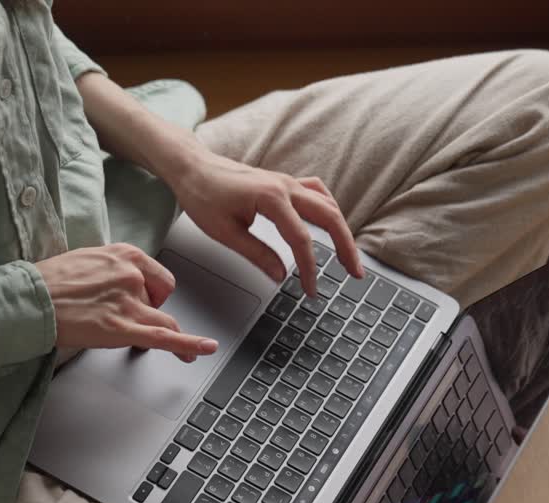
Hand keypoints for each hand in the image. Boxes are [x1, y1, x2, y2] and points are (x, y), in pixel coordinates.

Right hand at [35, 244, 217, 361]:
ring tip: (181, 349)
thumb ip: (112, 269)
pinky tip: (202, 350)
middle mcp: (131, 275)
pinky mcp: (121, 328)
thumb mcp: (88, 260)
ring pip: (164, 320)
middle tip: (129, 318)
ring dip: (169, 334)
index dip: (152, 292)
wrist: (29, 299)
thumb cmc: (50, 282)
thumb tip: (121, 284)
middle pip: (161, 297)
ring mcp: (128, 301)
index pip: (157, 275)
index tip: (146, 300)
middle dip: (152, 310)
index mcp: (125, 255)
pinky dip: (189, 345)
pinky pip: (164, 337)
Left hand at [170, 147, 364, 295]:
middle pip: (329, 216)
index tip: (312, 289)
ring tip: (348, 255)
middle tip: (355, 273)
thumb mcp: (225, 232)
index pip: (301, 239)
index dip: (310, 268)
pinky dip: (329, 210)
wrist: (193, 167)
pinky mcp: (284, 183)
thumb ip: (257, 254)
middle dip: (346, 247)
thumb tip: (281, 275)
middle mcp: (285, 186)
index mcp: (270, 198)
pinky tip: (332, 224)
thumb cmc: (203, 195)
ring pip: (327, 203)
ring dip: (342, 229)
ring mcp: (287, 182)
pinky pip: (317, 193)